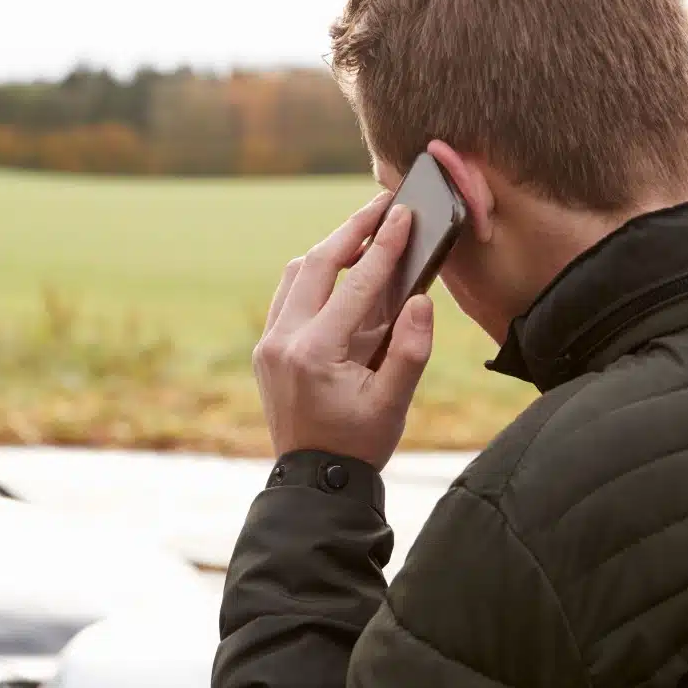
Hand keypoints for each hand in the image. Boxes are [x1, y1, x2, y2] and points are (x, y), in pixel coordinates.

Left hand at [253, 192, 435, 469]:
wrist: (314, 482)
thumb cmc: (358, 444)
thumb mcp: (394, 403)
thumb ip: (411, 350)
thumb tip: (420, 299)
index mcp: (315, 353)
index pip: (355, 284)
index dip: (383, 245)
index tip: (404, 213)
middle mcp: (283, 341)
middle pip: (315, 264)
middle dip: (351, 230)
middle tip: (384, 205)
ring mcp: (269, 344)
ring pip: (295, 275)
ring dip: (329, 251)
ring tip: (366, 232)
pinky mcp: (267, 349)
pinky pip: (288, 296)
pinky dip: (313, 276)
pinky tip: (341, 270)